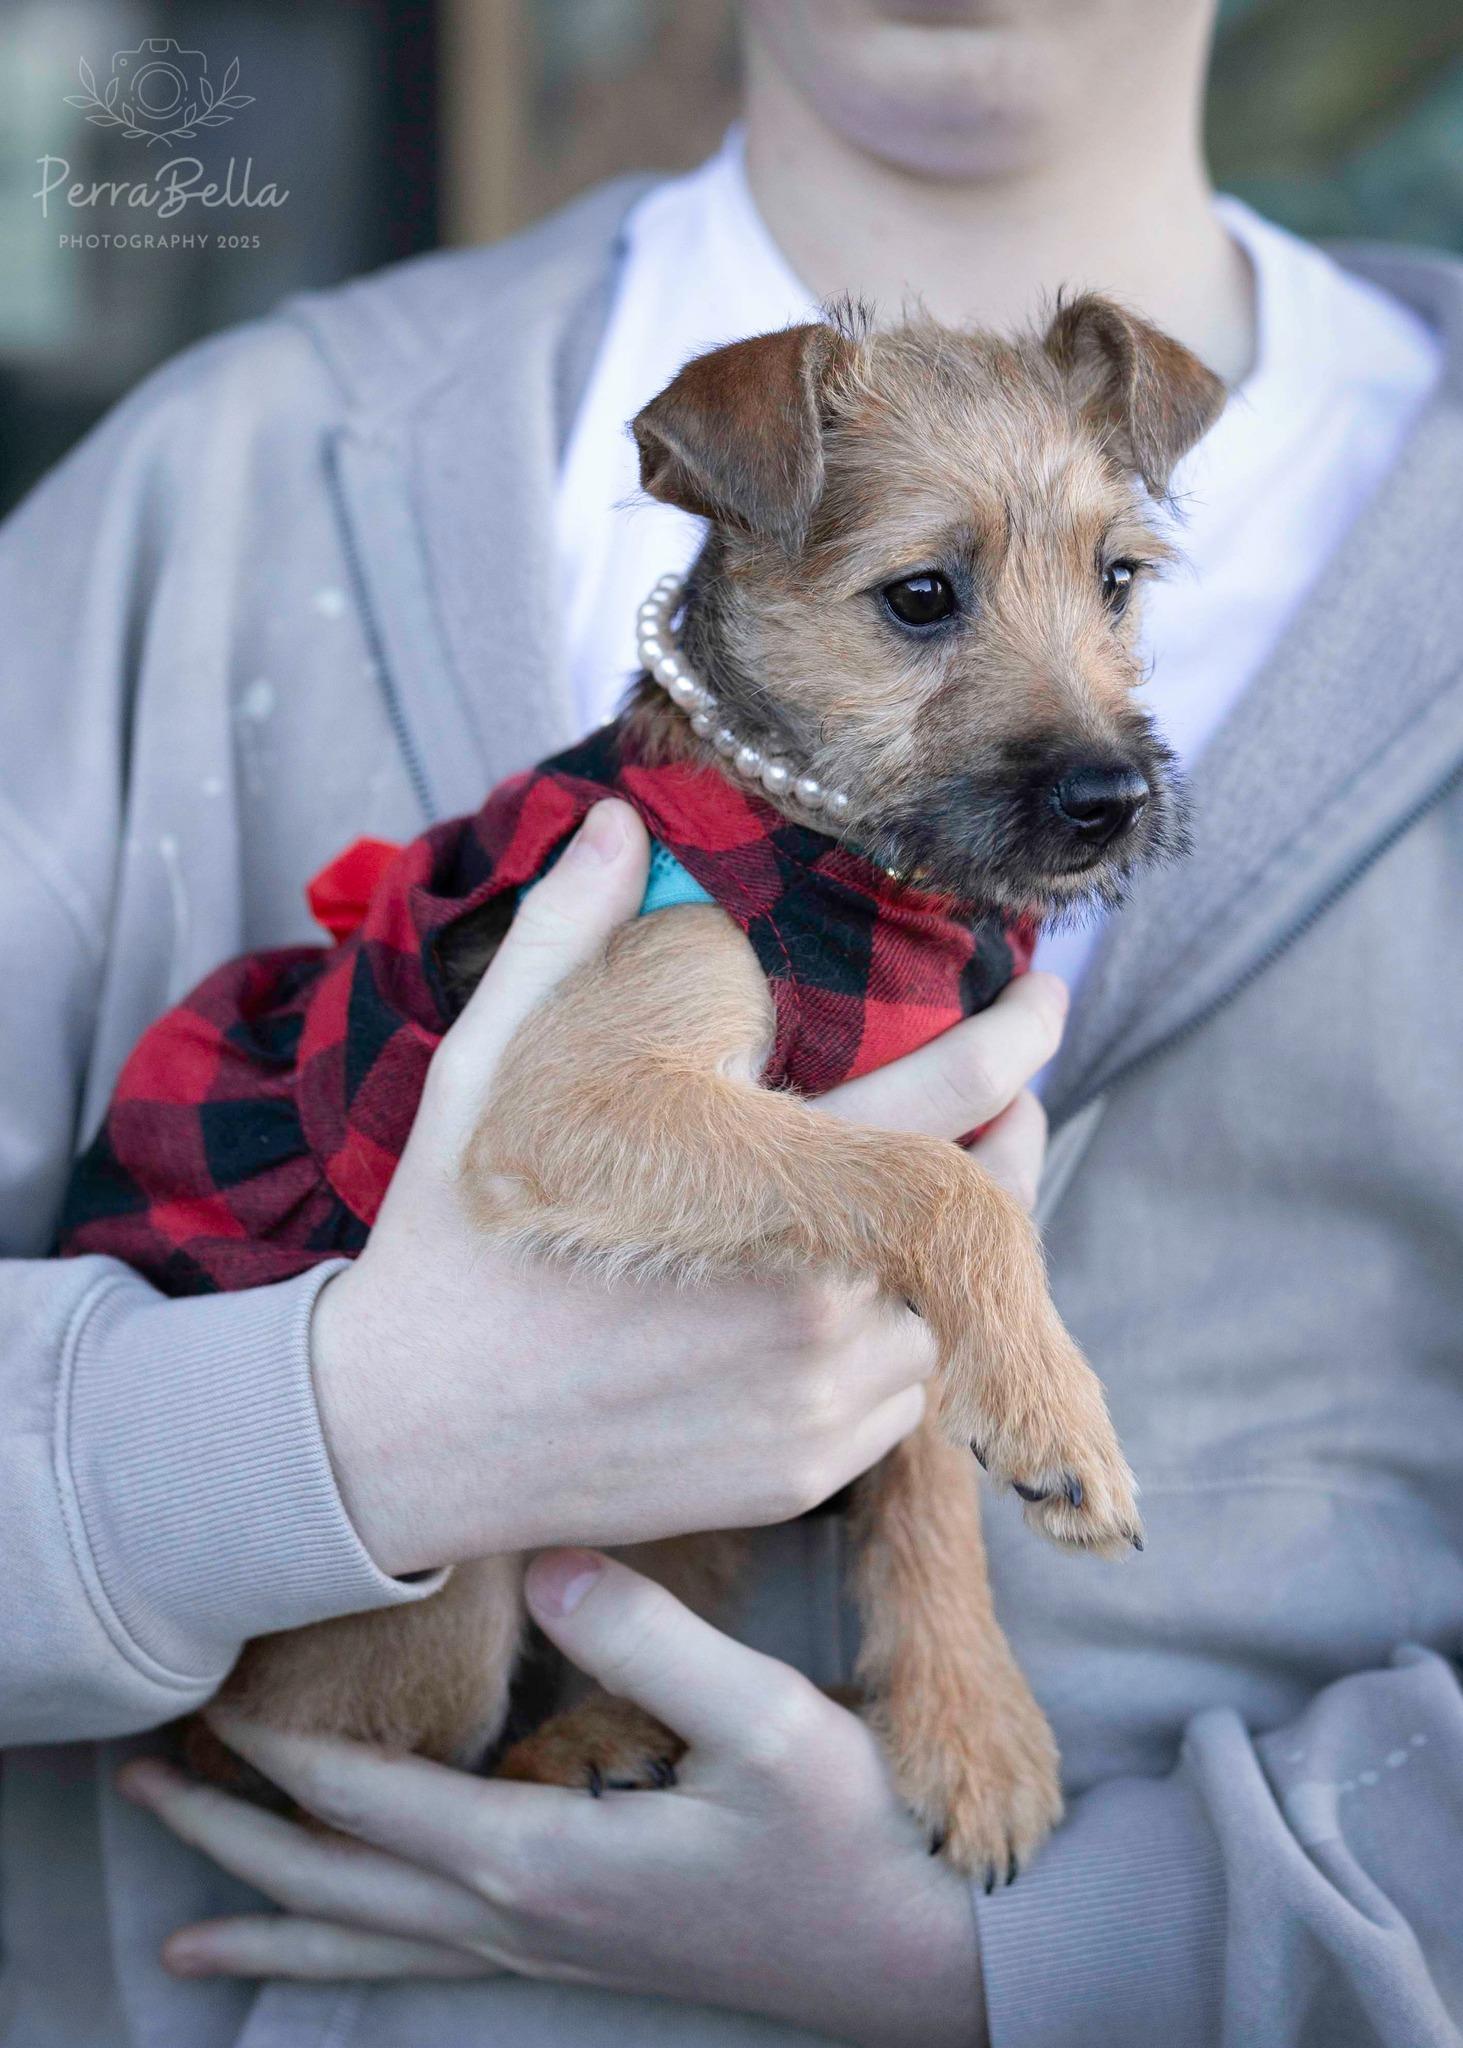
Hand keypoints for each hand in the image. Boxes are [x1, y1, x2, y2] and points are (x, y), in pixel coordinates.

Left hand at [119, 1552, 986, 2047]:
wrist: (909, 1953)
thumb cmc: (843, 1837)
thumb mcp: (764, 1725)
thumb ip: (649, 1640)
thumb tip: (546, 1560)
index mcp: (534, 1858)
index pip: (365, 1800)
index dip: (277, 1750)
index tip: (207, 1686)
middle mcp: (512, 1915)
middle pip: (332, 1884)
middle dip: (230, 1837)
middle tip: (137, 1790)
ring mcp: (537, 1948)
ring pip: (366, 1946)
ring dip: (267, 1919)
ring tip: (182, 1936)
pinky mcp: (569, 1951)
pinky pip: (418, 1965)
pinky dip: (346, 1964)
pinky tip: (328, 1957)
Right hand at [314, 797, 1066, 1575]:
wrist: (396, 1435)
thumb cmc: (453, 1238)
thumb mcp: (491, 1068)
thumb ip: (571, 938)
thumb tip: (618, 825)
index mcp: (758, 1186)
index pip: (947, 1093)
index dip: (1017, 1033)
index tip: (1046, 993)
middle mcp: (815, 1301)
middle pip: (987, 1204)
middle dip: (1012, 1130)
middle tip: (1002, 1091)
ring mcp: (816, 1403)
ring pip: (956, 1305)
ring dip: (960, 1241)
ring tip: (930, 1185)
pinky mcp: (802, 1473)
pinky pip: (908, 1392)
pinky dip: (909, 1333)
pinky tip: (859, 1293)